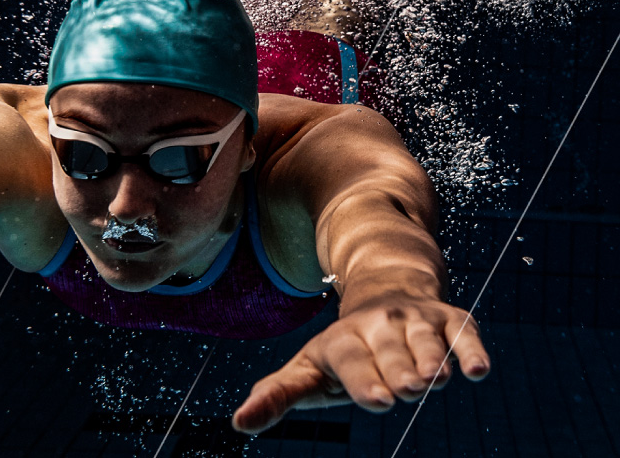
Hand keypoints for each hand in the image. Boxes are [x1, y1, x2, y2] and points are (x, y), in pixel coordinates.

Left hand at [231, 297, 489, 433]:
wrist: (385, 290)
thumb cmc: (342, 350)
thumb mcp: (307, 368)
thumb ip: (277, 395)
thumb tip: (238, 423)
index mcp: (342, 340)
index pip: (353, 361)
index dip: (365, 380)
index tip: (378, 398)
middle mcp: (380, 325)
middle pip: (392, 355)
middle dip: (400, 373)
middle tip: (407, 388)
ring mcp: (417, 321)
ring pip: (427, 343)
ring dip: (432, 362)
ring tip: (434, 379)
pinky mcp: (451, 320)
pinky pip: (464, 333)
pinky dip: (470, 350)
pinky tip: (476, 370)